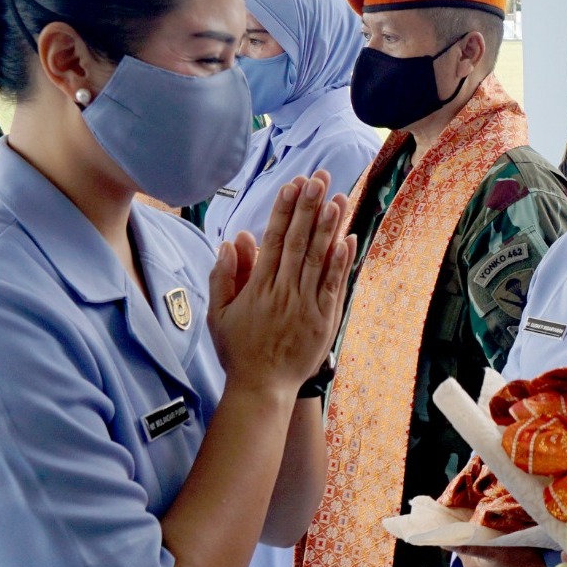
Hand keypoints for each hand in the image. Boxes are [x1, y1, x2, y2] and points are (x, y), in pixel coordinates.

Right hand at [208, 172, 353, 398]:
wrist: (262, 388)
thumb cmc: (239, 351)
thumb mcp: (219, 314)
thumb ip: (224, 276)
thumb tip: (233, 241)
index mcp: (258, 288)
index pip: (274, 241)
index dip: (284, 211)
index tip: (292, 185)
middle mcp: (284, 292)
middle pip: (299, 242)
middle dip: (309, 207)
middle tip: (318, 178)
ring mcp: (306, 305)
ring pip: (319, 259)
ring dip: (328, 226)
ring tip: (337, 198)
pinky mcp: (324, 319)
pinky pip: (334, 285)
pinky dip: (341, 261)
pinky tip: (347, 238)